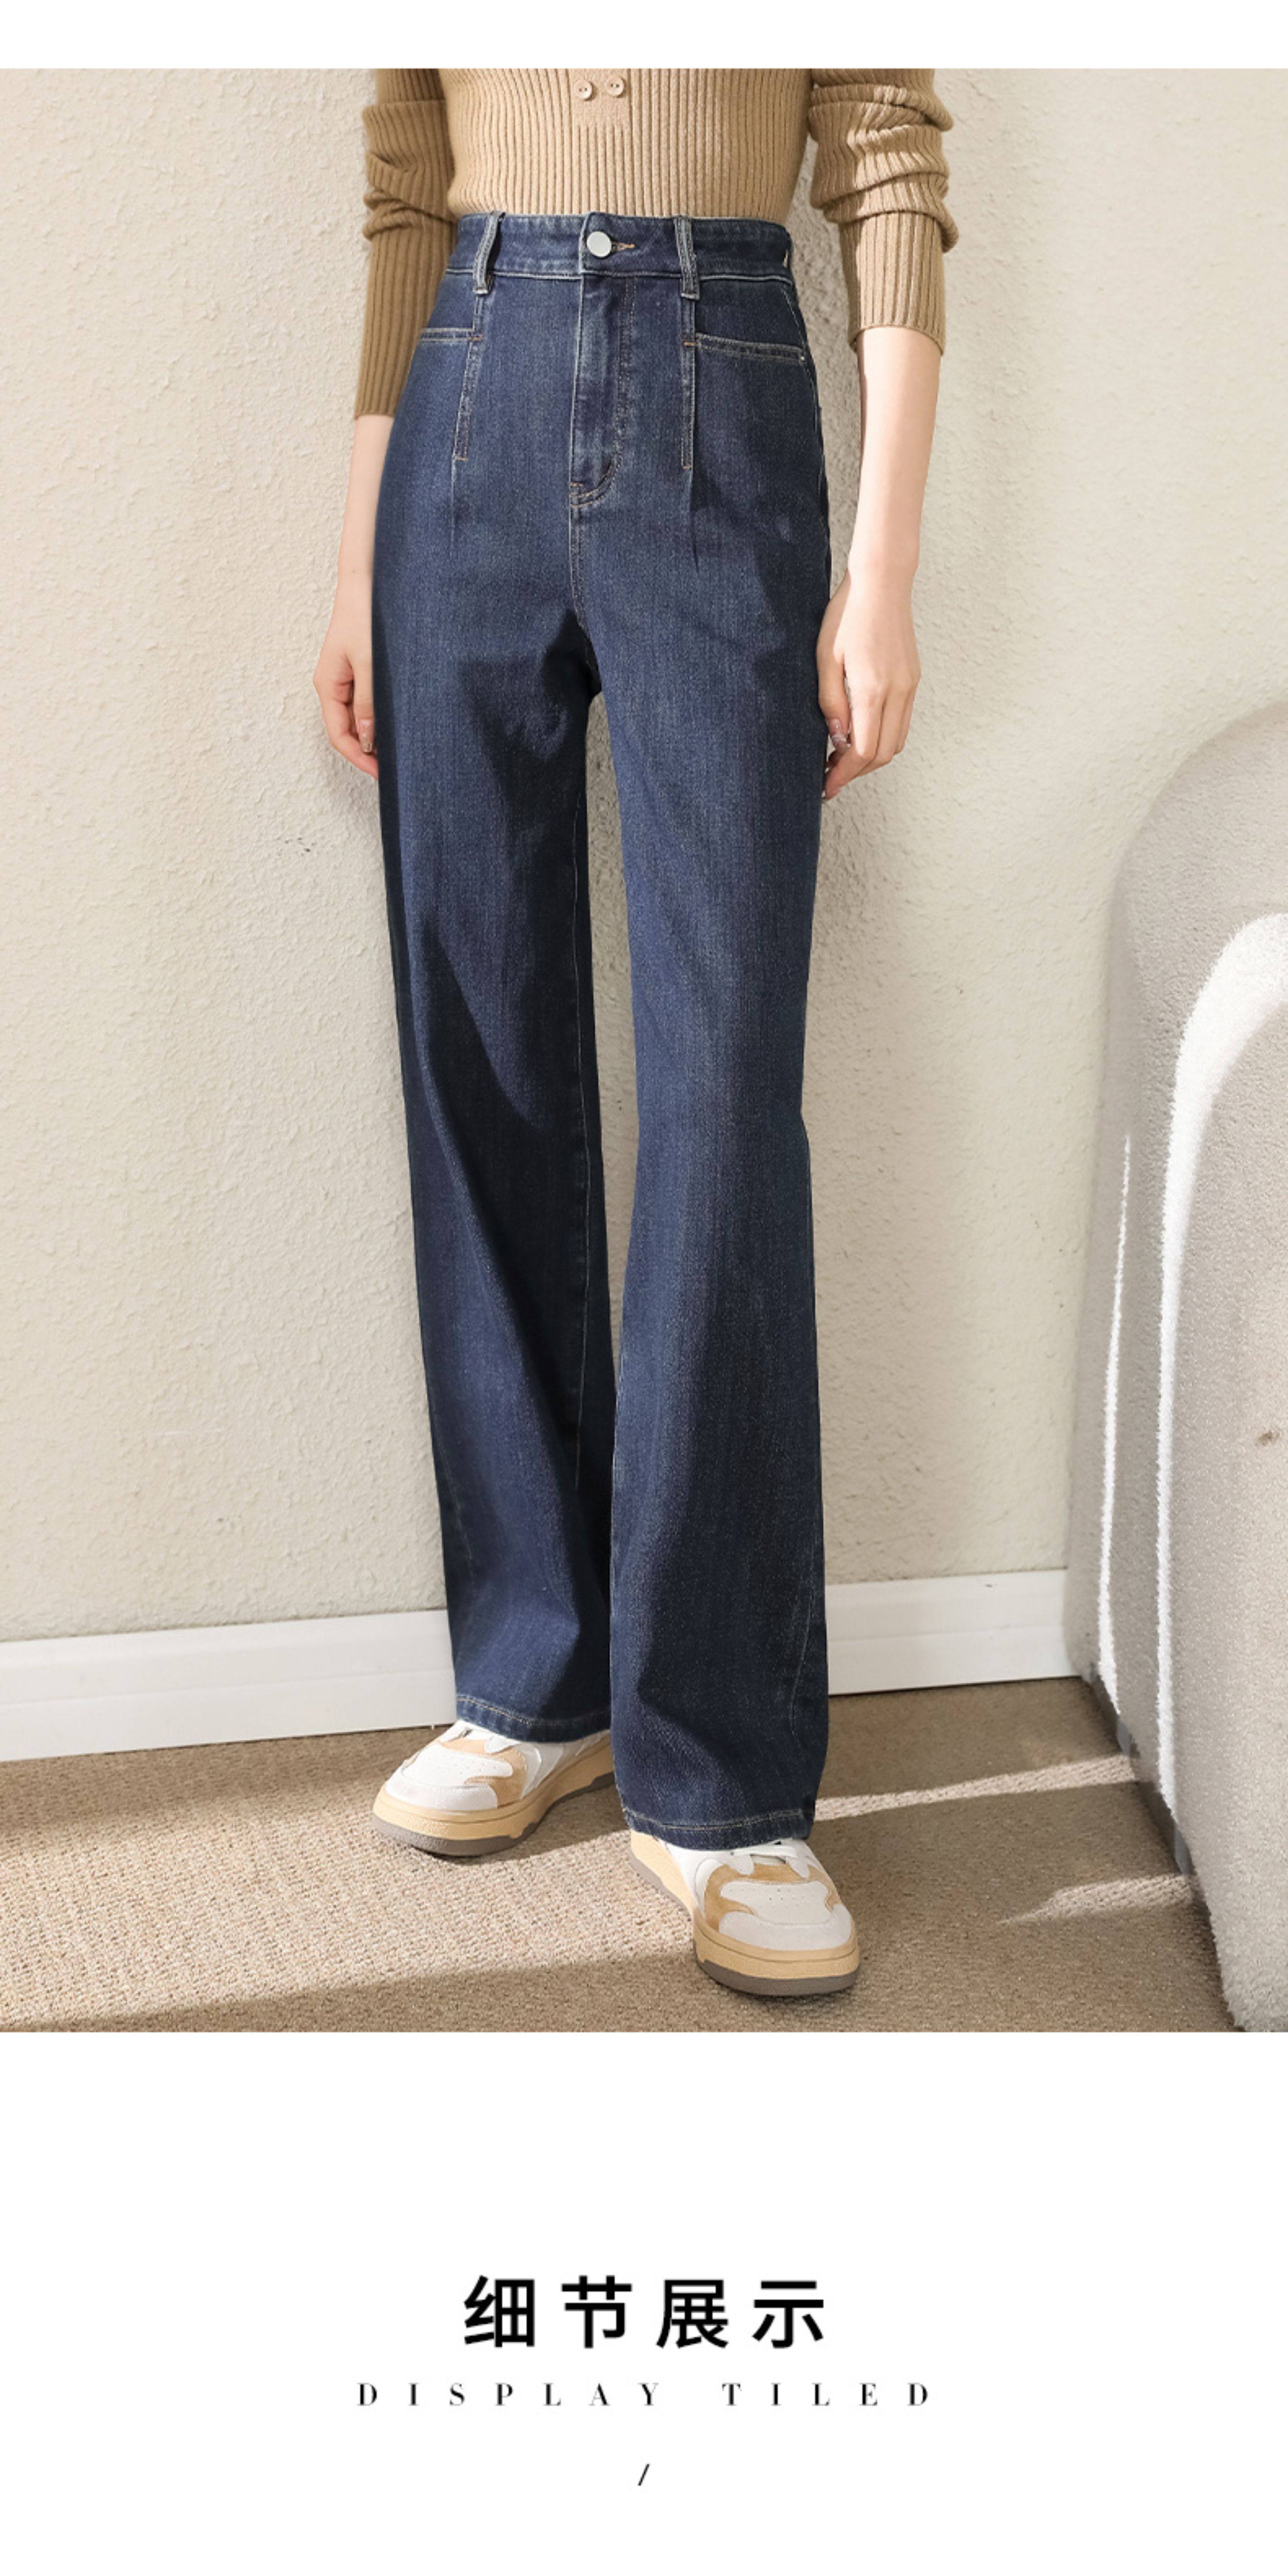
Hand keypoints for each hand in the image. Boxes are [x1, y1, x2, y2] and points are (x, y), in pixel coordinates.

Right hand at [313, 568, 377, 778]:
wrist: (367, 582)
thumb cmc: (364, 616)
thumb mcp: (370, 664)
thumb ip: (369, 703)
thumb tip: (369, 739)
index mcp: (328, 685)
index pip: (339, 735)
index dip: (359, 758)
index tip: (382, 773)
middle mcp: (334, 685)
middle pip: (347, 731)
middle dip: (368, 752)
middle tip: (395, 767)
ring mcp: (346, 678)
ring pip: (358, 719)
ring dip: (375, 736)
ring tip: (399, 749)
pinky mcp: (359, 670)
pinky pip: (366, 703)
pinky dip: (379, 717)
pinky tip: (396, 723)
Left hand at [816, 562, 920, 800]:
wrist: (882, 583)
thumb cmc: (847, 616)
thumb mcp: (825, 659)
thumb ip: (830, 702)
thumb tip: (837, 740)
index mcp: (873, 689)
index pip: (862, 751)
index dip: (844, 775)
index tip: (826, 787)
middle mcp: (898, 692)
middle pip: (882, 754)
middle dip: (856, 772)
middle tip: (830, 776)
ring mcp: (909, 686)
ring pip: (896, 742)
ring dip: (870, 758)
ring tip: (842, 758)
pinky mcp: (913, 680)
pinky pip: (901, 723)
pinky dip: (882, 738)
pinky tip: (860, 732)